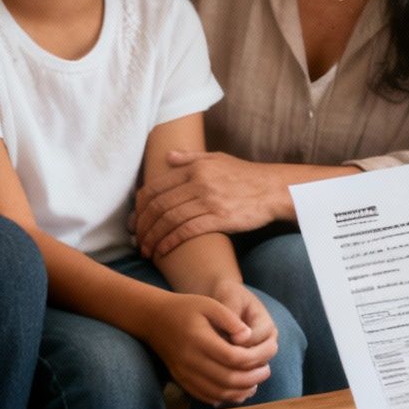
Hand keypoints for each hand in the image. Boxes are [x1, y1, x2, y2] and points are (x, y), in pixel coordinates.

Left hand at [133, 151, 285, 258]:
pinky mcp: (220, 218)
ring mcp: (209, 200)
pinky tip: (163, 251)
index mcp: (194, 168)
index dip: (139, 208)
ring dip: (153, 237)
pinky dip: (170, 242)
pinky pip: (187, 231)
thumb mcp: (217, 159)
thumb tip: (167, 157)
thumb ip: (190, 158)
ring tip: (146, 250)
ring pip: (170, 220)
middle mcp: (198, 182)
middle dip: (142, 226)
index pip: (155, 188)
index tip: (135, 222)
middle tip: (136, 240)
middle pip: (158, 206)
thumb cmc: (245, 175)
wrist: (273, 189)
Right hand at [139, 291, 277, 405]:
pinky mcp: (181, 380)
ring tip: (255, 382)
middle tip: (266, 371)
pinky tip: (237, 390)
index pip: (233, 357)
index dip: (255, 359)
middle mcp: (191, 360)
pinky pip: (205, 396)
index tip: (269, 354)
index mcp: (200, 339)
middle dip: (252, 378)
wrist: (153, 319)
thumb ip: (230, 319)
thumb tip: (248, 337)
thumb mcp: (209, 304)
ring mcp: (184, 373)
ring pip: (218, 392)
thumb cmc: (185, 308)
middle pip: (228, 379)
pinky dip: (224, 397)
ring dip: (241, 391)